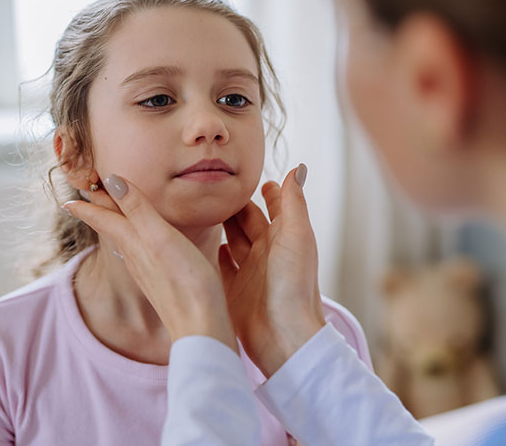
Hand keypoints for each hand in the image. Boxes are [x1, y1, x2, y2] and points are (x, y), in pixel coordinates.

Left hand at [63, 175, 237, 351]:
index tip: (70, 198)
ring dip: (117, 224)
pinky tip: (144, 245)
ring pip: (126, 241)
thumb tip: (112, 180)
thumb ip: (138, 209)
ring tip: (112, 214)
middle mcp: (136, 257)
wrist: (200, 326)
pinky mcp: (164, 283)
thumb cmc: (185, 281)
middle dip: (101, 210)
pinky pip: (141, 254)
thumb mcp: (159, 237)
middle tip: (88, 197)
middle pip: (113, 228)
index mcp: (133, 243)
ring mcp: (149, 272)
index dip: (89, 205)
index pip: (105, 218)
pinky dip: (136, 241)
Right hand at [219, 164, 325, 375]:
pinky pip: (223, 267)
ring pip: (234, 241)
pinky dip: (217, 254)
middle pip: (249, 222)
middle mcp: (267, 253)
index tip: (253, 177)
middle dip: (237, 205)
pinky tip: (206, 245)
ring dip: (224, 226)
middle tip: (216, 189)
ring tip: (205, 210)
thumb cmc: (294, 285)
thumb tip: (299, 168)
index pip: (274, 207)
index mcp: (285, 238)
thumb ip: (293, 202)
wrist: (283, 337)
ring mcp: (250, 273)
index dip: (267, 192)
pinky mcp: (234, 291)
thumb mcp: (296, 236)